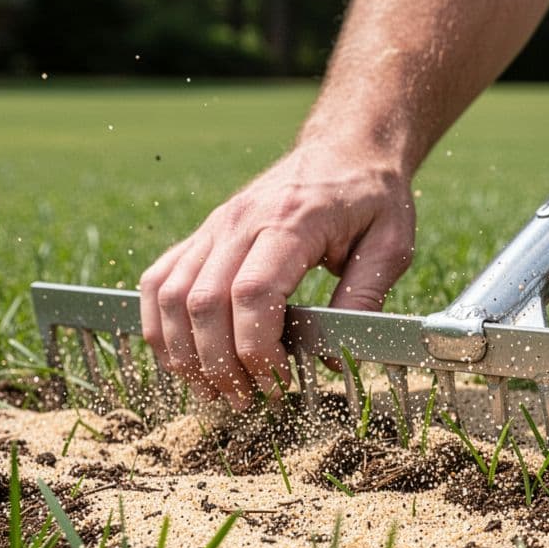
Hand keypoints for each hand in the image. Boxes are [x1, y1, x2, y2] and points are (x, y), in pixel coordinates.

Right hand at [138, 141, 414, 408]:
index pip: (252, 294)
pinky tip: (182, 358)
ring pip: (169, 295)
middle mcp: (241, 221)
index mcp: (292, 222)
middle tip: (246, 400)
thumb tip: (332, 357)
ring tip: (214, 390)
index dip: (256, 349)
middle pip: (204, 302)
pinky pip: (157, 279)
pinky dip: (159, 324)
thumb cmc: (372, 198)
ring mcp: (215, 226)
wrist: (347, 146)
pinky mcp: (203, 233)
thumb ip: (364, 299)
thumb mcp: (391, 245)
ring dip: (183, 353)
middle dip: (219, 364)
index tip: (279, 382)